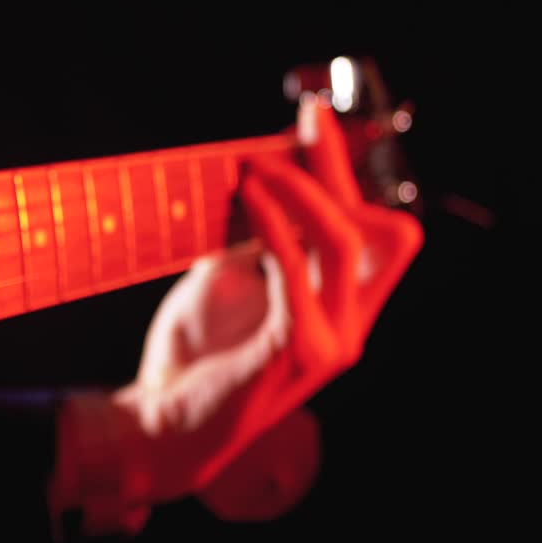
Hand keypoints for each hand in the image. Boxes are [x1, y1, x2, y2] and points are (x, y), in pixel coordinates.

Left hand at [51, 96, 423, 535]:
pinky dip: (274, 225)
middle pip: (377, 229)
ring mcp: (331, 341)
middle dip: (338, 171)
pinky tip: (247, 197)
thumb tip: (255, 175)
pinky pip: (296, 270)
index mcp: (341, 310)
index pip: (373, 230)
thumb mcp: (229, 281)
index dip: (345, 171)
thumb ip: (255, 238)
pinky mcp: (297, 350)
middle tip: (297, 129)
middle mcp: (351, 326)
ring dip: (301, 192)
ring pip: (345, 242)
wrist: (164, 425)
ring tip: (258, 166)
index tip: (311, 118)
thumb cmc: (194, 356)